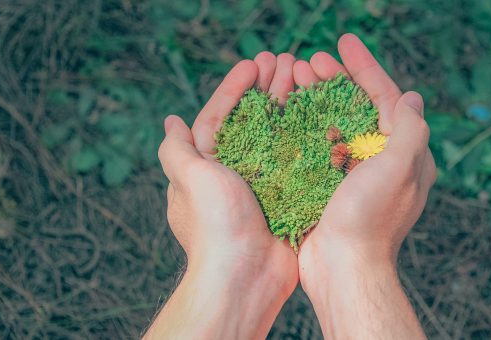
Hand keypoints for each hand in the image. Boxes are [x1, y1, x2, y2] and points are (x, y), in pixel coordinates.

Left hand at [145, 54, 298, 338]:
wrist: (246, 276)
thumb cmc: (215, 225)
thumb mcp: (190, 179)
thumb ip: (177, 150)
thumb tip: (170, 122)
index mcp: (207, 167)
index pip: (219, 116)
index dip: (235, 88)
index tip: (254, 64)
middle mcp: (233, 174)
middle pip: (251, 121)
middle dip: (266, 90)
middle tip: (286, 62)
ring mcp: (261, 186)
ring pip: (277, 137)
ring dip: (288, 106)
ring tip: (304, 78)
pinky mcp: (286, 198)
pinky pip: (297, 160)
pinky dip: (306, 137)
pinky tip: (320, 116)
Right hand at [294, 34, 435, 338]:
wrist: (342, 268)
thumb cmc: (370, 219)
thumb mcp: (398, 169)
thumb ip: (409, 130)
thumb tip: (412, 97)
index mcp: (405, 154)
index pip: (387, 98)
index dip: (366, 67)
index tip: (344, 42)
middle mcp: (382, 161)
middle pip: (359, 107)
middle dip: (336, 80)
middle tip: (310, 61)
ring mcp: (355, 174)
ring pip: (336, 124)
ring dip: (317, 99)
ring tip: (294, 78)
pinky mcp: (330, 186)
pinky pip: (319, 146)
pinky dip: (305, 126)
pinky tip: (288, 112)